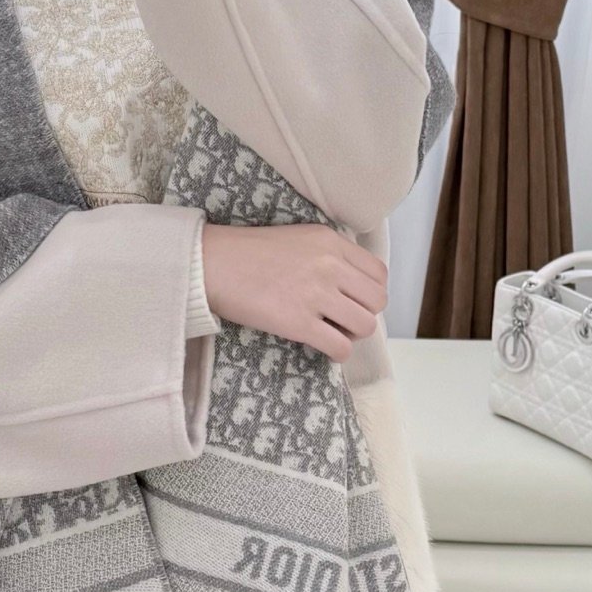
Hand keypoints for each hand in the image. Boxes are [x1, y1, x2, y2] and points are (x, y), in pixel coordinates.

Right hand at [200, 223, 388, 366]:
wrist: (213, 264)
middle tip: (344, 320)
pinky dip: (338, 353)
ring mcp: (316, 295)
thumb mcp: (298, 237)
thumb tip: (348, 283)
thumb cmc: (248, 252)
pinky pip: (340, 347)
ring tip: (334, 334)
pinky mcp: (299, 323)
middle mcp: (330, 266)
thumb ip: (328, 254)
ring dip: (353, 335)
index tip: (356, 300)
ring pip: (365, 325)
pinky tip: (325, 349)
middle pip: (377, 301)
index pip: (379, 273)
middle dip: (365, 314)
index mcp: (331, 242)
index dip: (372, 292)